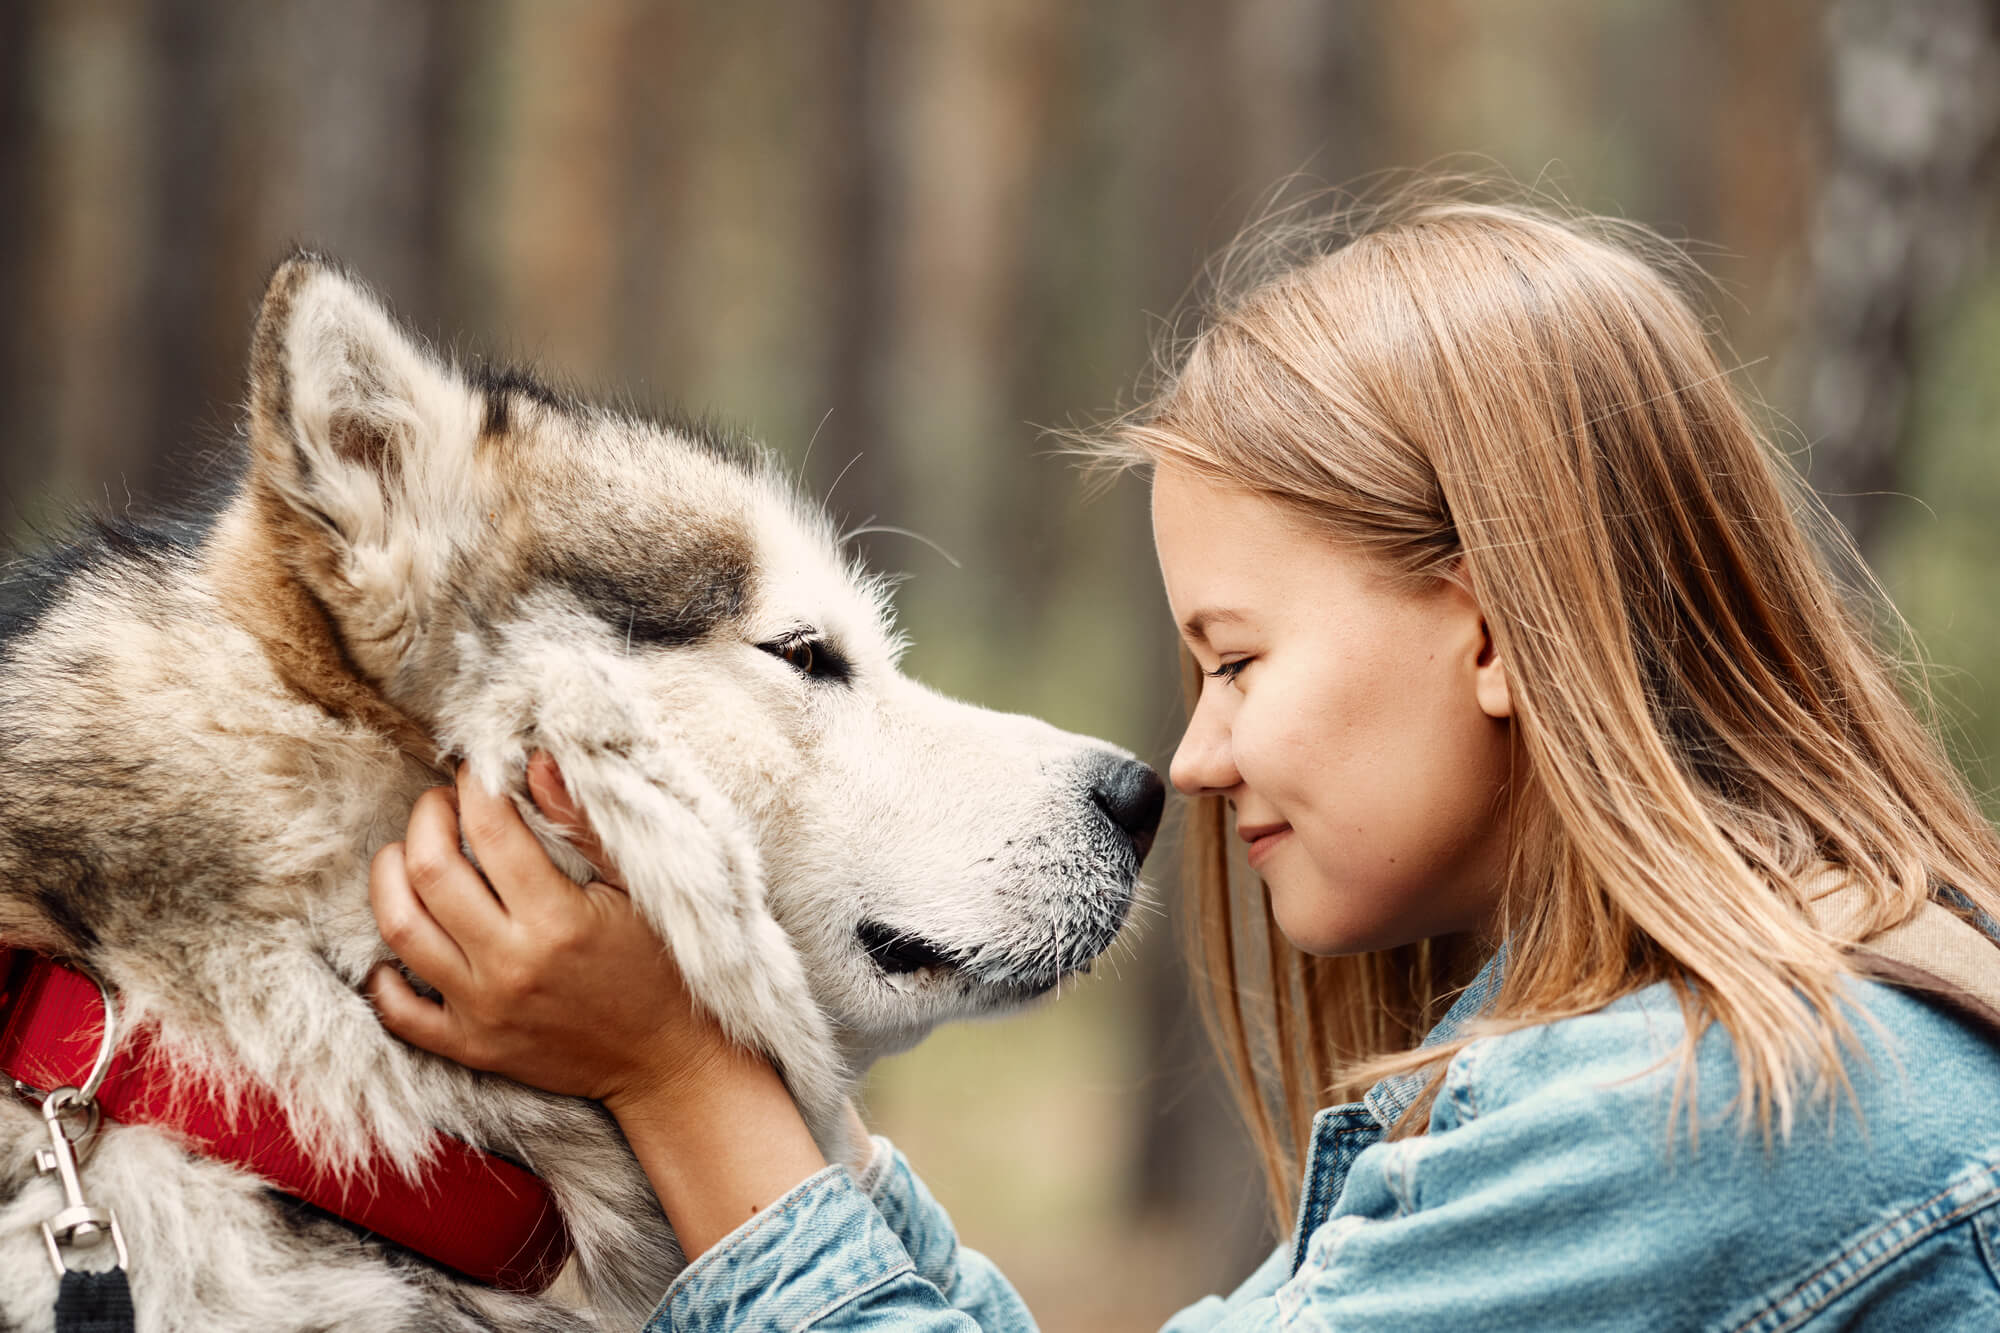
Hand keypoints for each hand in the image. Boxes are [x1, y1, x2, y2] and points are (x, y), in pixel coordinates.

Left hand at [366, 754, 839, 1255]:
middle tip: (442, 804)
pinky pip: (398, 1011)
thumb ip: (583, 825)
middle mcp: (511, 964)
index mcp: (558, 919)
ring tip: (409, 854)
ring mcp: (483, 1009)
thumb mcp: (638, 888)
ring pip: (399, 929)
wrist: (667, 1061)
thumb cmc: (660, 966)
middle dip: (426, 818)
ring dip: (390, 876)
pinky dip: (384, 974)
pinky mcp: (470, 1047)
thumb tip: (535, 762)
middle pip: (429, 870)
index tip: (480, 771)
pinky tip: (404, 939)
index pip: (491, 830)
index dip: (476, 785)